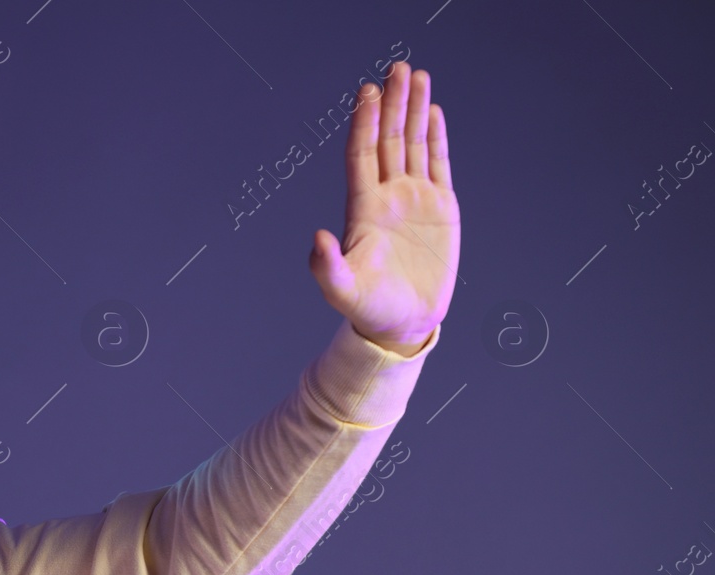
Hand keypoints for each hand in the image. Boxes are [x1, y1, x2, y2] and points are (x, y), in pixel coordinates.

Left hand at [309, 60, 459, 354]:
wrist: (402, 324)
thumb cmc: (369, 309)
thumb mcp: (342, 291)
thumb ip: (326, 267)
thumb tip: (316, 238)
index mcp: (363, 210)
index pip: (362, 156)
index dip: (364, 123)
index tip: (367, 92)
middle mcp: (387, 197)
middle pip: (388, 140)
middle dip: (392, 104)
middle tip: (397, 68)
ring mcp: (414, 200)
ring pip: (412, 145)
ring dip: (414, 110)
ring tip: (417, 75)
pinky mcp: (441, 209)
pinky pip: (438, 164)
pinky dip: (435, 137)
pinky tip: (433, 112)